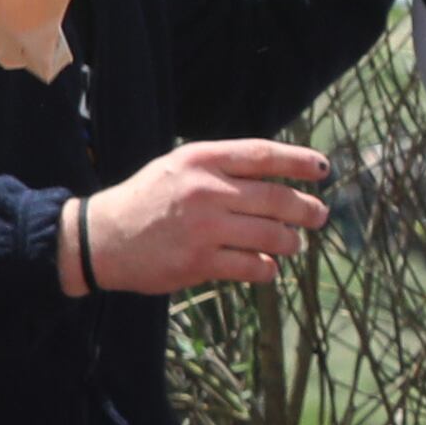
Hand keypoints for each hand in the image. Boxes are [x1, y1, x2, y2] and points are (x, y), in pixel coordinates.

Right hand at [73, 141, 328, 295]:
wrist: (101, 238)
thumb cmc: (145, 200)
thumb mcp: (178, 167)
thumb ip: (221, 166)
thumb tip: (275, 176)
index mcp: (201, 160)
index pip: (263, 155)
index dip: (299, 161)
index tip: (323, 169)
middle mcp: (205, 190)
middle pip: (276, 198)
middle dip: (306, 209)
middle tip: (318, 215)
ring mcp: (204, 228)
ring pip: (270, 235)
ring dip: (289, 241)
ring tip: (293, 243)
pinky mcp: (199, 262)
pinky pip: (250, 267)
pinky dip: (266, 269)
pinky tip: (267, 268)